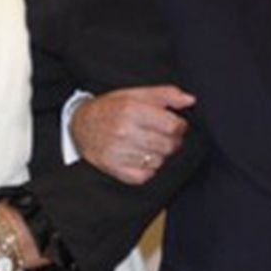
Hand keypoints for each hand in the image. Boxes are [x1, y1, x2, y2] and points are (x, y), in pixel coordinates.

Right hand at [72, 84, 194, 184]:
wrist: (81, 125)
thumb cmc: (111, 108)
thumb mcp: (136, 94)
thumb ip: (165, 94)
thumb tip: (190, 100)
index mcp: (131, 110)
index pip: (172, 126)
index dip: (180, 126)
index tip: (176, 125)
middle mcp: (124, 132)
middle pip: (168, 146)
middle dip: (172, 141)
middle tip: (164, 136)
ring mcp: (118, 153)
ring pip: (159, 161)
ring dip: (160, 154)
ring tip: (150, 145)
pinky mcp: (115, 169)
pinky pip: (145, 176)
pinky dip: (148, 169)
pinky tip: (141, 157)